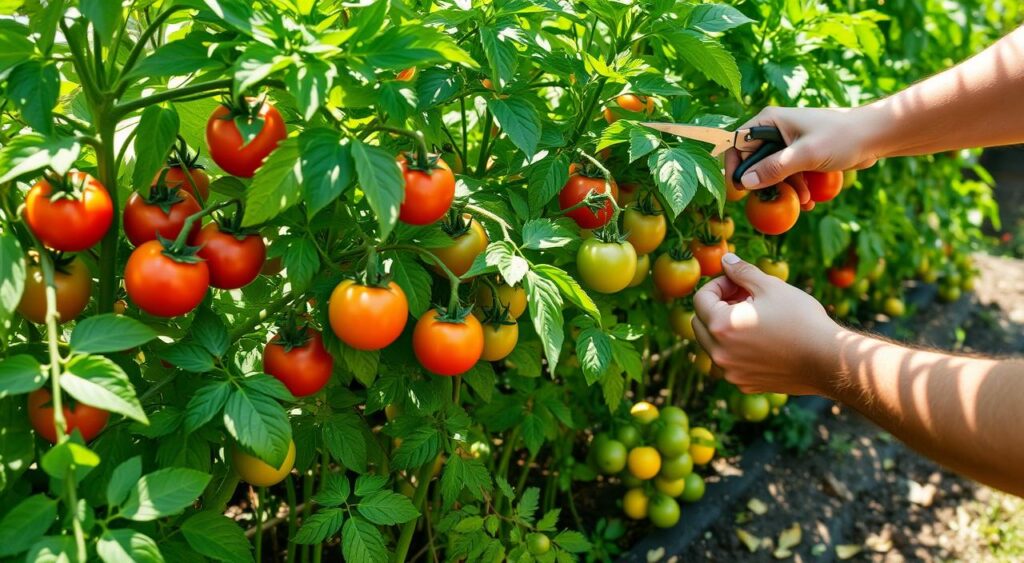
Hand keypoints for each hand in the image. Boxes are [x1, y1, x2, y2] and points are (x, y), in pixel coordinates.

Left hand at [691, 253, 845, 396]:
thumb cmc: (802, 320)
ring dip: (725, 328)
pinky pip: (729, 362)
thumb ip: (742, 272)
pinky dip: (736, 348)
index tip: (739, 283)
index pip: (700, 299)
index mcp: (721, 327)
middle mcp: (719, 354)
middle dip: (717, 306)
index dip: (718, 285)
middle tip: (745, 297)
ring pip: (713, 344)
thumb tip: (725, 260)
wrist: (829, 360)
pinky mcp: (744, 384)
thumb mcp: (771, 287)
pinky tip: (762, 339)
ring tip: (755, 317)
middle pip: (700, 322)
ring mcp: (730, 372)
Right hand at [724, 106, 884, 193]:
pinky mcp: (800, 154)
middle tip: (776, 199)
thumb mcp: (805, 155)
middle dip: (765, 183)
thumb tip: (745, 183)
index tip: (739, 190)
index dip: (734, 166)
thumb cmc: (841, 137)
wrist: (874, 136)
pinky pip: (788, 174)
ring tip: (803, 201)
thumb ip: (774, 168)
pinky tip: (809, 200)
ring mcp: (787, 143)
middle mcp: (774, 130)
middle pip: (753, 161)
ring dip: (784, 190)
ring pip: (772, 171)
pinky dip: (796, 188)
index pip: (737, 143)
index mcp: (769, 121)